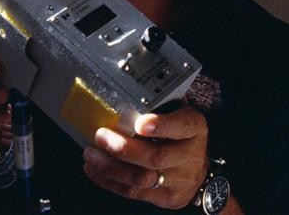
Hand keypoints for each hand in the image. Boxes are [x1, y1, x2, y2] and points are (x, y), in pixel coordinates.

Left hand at [82, 104, 208, 208]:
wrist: (197, 168)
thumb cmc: (180, 133)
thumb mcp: (177, 113)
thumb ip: (158, 105)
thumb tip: (120, 90)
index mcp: (194, 128)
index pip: (182, 126)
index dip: (161, 125)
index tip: (140, 123)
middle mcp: (190, 155)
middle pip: (156, 157)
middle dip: (123, 148)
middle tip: (101, 136)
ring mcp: (179, 180)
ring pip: (141, 178)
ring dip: (110, 167)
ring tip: (91, 155)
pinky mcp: (166, 198)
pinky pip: (134, 193)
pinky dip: (109, 181)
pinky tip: (95, 169)